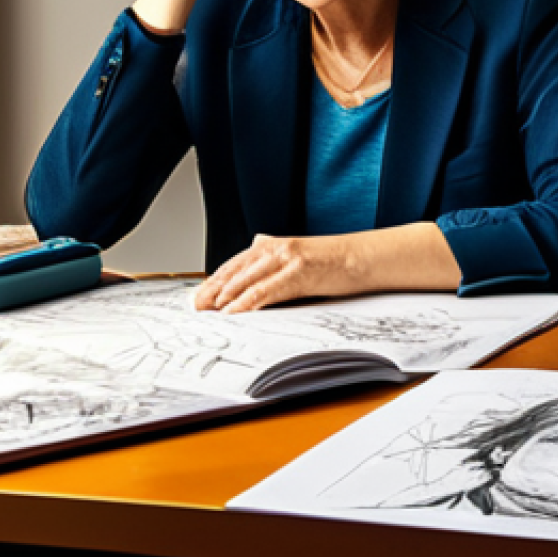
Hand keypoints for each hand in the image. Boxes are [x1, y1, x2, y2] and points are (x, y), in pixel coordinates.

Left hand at [194, 234, 353, 312]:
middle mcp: (276, 247)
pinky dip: (247, 302)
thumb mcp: (298, 256)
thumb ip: (274, 259)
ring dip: (225, 297)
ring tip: (210, 311)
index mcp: (273, 245)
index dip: (215, 280)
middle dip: (212, 290)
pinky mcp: (298, 271)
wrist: (361, 257)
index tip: (200, 295)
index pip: (235, 264)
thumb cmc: (332, 262)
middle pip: (235, 270)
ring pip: (246, 279)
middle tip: (196, 306)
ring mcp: (286, 258)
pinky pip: (266, 290)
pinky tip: (236, 312)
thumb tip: (253, 260)